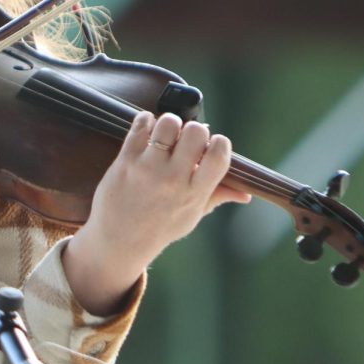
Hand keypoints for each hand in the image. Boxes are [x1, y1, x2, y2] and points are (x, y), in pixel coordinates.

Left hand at [62, 111, 250, 314]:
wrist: (118, 241)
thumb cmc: (158, 228)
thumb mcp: (190, 216)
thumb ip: (216, 197)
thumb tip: (246, 193)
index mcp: (194, 193)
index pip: (219, 155)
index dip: (218, 143)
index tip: (209, 147)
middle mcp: (173, 180)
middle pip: (196, 132)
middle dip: (194, 131)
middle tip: (184, 141)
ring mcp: (147, 169)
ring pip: (168, 123)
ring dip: (169, 123)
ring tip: (165, 135)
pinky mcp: (125, 161)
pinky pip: (140, 126)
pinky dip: (146, 122)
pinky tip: (148, 131)